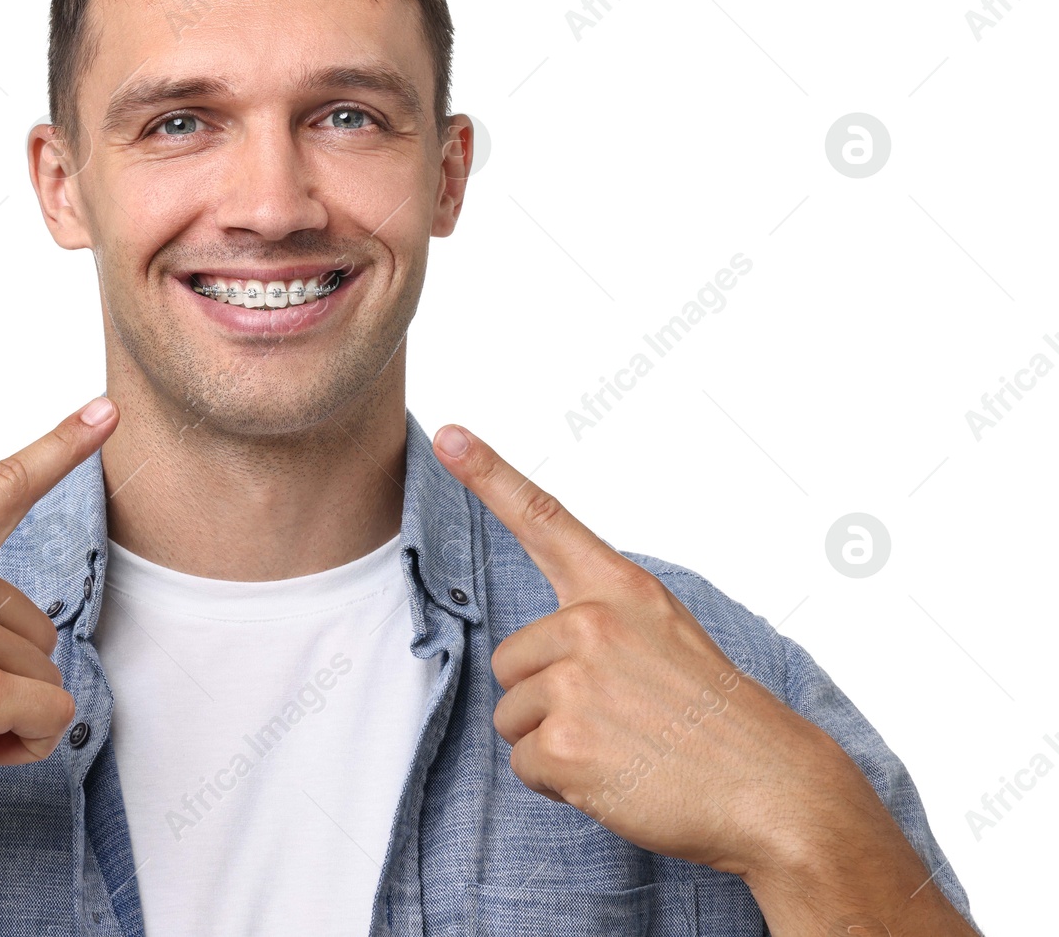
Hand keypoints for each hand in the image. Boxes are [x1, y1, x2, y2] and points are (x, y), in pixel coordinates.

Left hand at [432, 423, 855, 876]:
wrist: (774, 790)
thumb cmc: (717, 722)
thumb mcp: (667, 637)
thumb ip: (604, 622)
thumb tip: (546, 652)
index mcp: (620, 589)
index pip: (544, 518)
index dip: (489, 474)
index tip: (449, 435)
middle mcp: (592, 623)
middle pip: (510, 661)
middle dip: (547, 699)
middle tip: (618, 719)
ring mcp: (577, 681)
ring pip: (512, 716)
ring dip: (554, 742)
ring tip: (623, 748)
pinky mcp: (566, 740)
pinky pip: (525, 764)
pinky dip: (561, 784)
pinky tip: (616, 777)